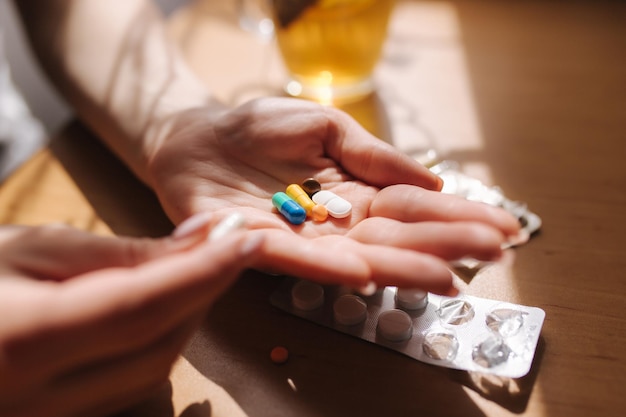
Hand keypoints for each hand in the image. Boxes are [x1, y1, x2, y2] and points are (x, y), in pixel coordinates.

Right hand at [0, 221, 262, 416]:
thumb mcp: (32, 247)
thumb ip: (120, 253)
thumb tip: (200, 240)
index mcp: (21, 340)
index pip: (142, 305)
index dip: (204, 271)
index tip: (246, 238)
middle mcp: (35, 398)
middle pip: (157, 343)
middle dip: (204, 290)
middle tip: (228, 242)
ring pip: (152, 370)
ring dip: (189, 315)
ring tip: (203, 266)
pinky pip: (131, 386)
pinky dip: (161, 342)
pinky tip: (170, 305)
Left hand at [146, 97, 521, 293]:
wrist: (199, 137)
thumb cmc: (261, 128)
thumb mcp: (327, 128)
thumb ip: (375, 156)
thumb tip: (434, 184)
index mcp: (357, 195)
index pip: (414, 211)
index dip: (457, 218)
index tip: (503, 226)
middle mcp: (336, 225)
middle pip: (395, 240)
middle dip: (445, 247)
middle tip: (494, 254)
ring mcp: (302, 240)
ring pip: (357, 258)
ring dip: (402, 268)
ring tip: (447, 276)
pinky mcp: (258, 245)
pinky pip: (297, 258)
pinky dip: (330, 267)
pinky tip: (365, 273)